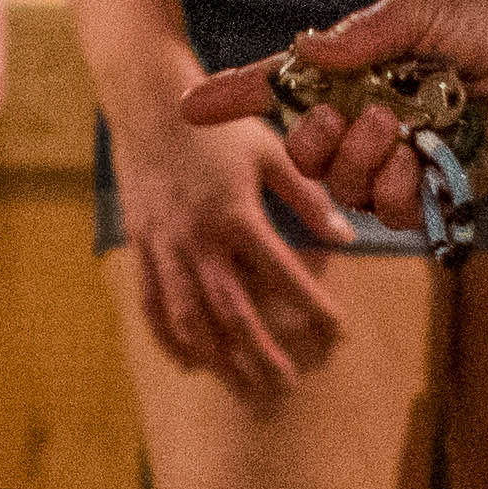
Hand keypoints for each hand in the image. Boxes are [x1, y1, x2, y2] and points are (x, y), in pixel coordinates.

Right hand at [107, 101, 353, 395]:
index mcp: (236, 215)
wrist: (149, 103)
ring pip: (189, 317)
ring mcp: (165, 246)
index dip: (312, 306)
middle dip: (261, 352)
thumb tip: (346, 237)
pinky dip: (168, 337)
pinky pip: (151, 302)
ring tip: (241, 385)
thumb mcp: (271, 153)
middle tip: (287, 384)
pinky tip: (188, 362)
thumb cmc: (219, 127)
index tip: (337, 331)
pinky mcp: (141, 245)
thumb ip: (308, 199)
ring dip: (216, 357)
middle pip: (232, 311)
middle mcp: (199, 238)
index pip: (282, 274)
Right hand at [169, 0, 487, 220]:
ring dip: (363, 160)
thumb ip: (364, 34)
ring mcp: (404, 159)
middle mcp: (372, 118)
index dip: (235, 98)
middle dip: (312, 141)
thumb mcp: (424, 8)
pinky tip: (425, 159)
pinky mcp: (441, 191)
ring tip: (400, 125)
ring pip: (346, 187)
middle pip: (306, 152)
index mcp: (360, 70)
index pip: (285, 88)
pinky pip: (394, 210)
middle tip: (347, 115)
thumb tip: (307, 55)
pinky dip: (402, 187)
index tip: (189, 110)